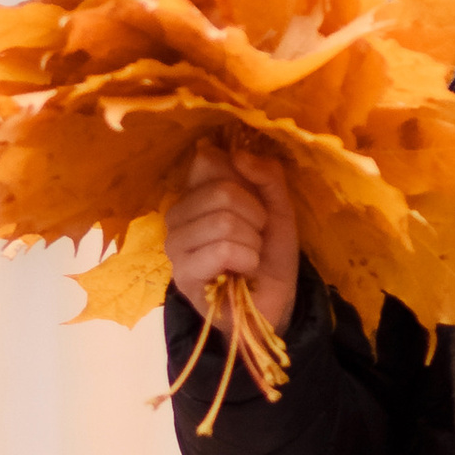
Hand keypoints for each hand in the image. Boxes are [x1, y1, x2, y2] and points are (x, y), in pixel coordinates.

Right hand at [162, 141, 298, 334]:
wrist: (276, 300)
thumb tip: (238, 155)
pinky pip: (221, 250)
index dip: (244, 180)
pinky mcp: (182, 274)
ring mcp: (175, 245)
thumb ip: (267, 175)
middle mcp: (177, 214)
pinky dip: (247, 259)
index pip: (208, 160)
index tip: (256, 205)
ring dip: (252, 241)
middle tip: (256, 237)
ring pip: (222, 221)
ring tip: (250, 255)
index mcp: (196, 192)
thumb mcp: (279, 206)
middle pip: (221, 190)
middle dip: (256, 216)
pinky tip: (244, 270)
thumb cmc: (270, 252)